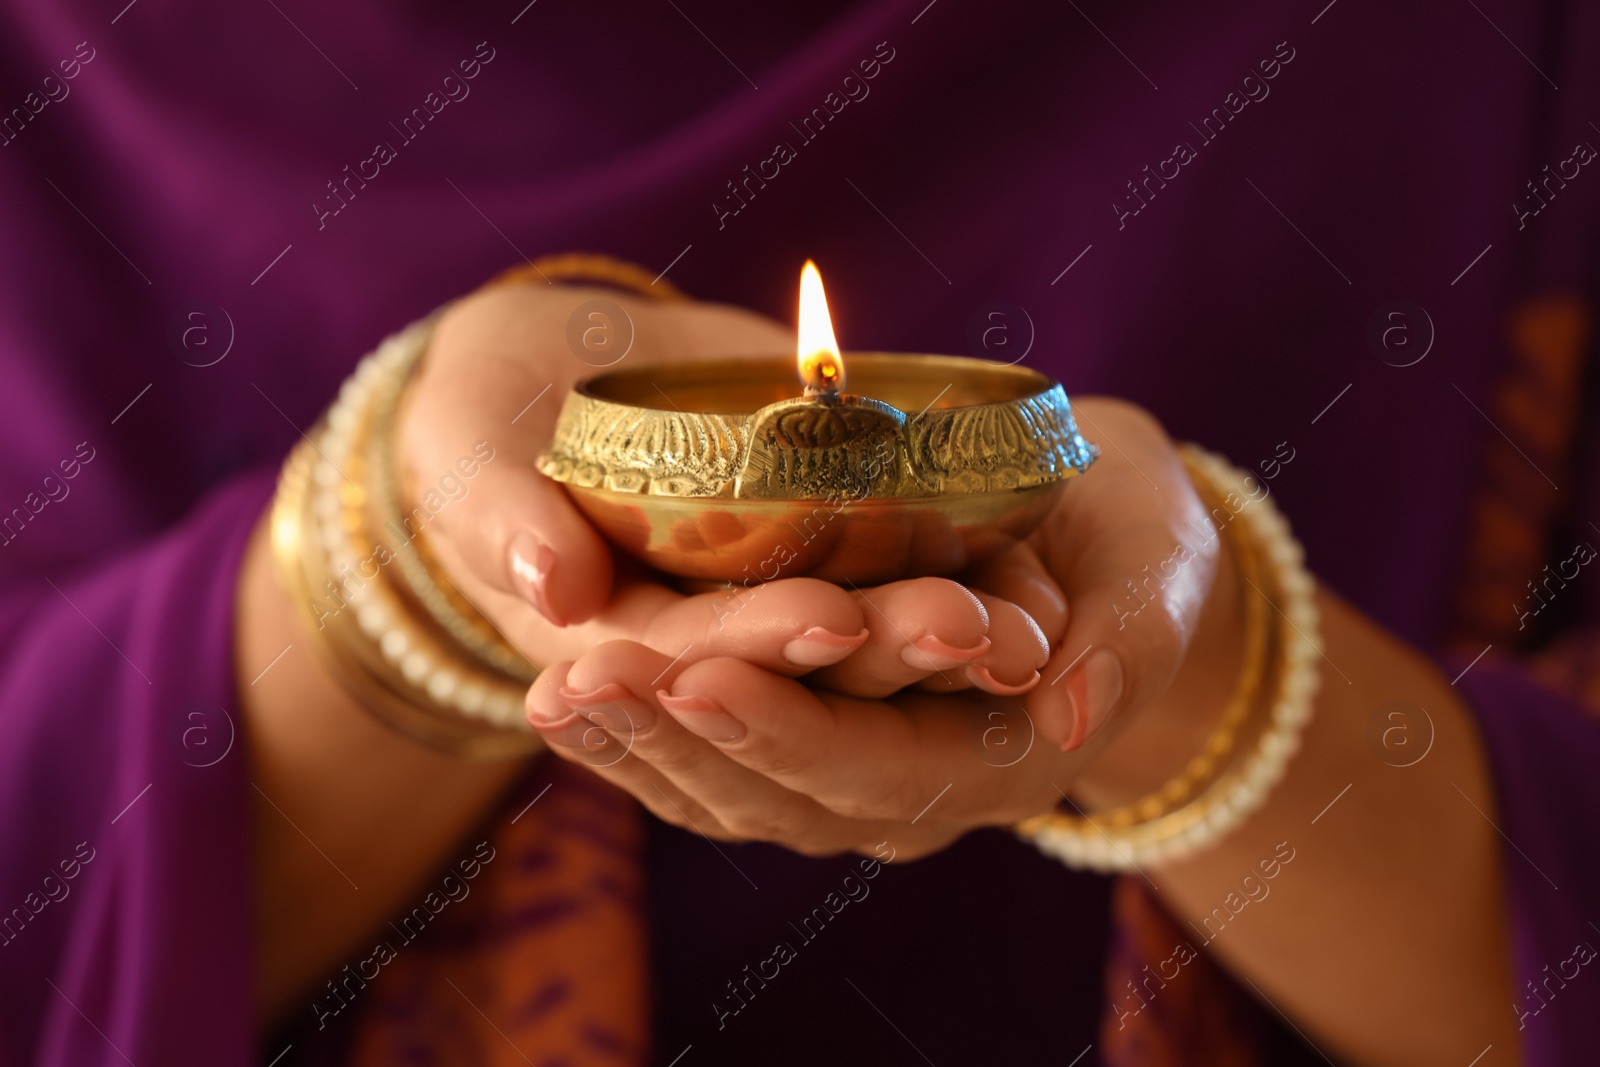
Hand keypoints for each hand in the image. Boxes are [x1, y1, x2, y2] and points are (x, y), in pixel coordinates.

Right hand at [396, 280, 1060, 693]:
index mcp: (610, 655)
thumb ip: (496, 519)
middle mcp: (706, 659)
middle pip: (804, 679)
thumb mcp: (464, 456)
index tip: (827, 613)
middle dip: (885, 657)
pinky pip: (897, 594)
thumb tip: (552, 588)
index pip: (691, 666)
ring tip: (1022, 624)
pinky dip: (960, 588)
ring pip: (866, 657)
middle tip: (973, 626)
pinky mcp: (822, 566)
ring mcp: (768, 617)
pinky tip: (1035, 588)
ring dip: (941, 645)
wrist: (541, 373)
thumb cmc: (479, 417)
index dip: (756, 647)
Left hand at [521, 397, 1240, 857]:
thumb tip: (1075, 710)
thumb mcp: (1160, 560)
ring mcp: (856, 782)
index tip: (698, 675)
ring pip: (731, 791)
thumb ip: (1133, 632)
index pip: (882, 765)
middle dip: (679, 741)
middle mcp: (917, 795)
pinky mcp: (810, 748)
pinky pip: (713, 766)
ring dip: (635, 750)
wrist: (1103, 555)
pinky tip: (561, 701)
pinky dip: (638, 740)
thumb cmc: (1135, 538)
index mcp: (1001, 761)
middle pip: (782, 792)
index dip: (789, 729)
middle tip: (582, 681)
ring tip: (549, 695)